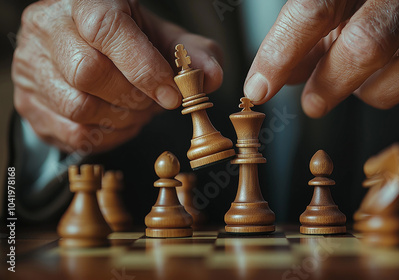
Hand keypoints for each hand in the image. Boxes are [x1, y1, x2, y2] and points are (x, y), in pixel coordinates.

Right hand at [12, 0, 222, 152]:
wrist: (83, 49)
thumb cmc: (129, 41)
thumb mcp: (165, 37)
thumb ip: (194, 53)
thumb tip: (212, 76)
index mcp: (84, 2)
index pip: (107, 31)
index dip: (144, 68)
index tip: (172, 95)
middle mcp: (48, 28)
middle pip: (89, 73)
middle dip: (134, 98)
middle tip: (155, 103)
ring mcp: (31, 66)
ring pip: (79, 107)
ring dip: (122, 119)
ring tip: (138, 111)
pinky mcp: (28, 101)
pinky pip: (71, 132)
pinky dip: (106, 136)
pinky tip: (120, 122)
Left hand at [245, 0, 398, 117]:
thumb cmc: (387, 5)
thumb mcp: (342, 10)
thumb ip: (307, 40)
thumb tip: (267, 81)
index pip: (317, 5)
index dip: (282, 51)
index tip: (259, 89)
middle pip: (369, 40)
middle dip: (333, 83)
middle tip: (313, 104)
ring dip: (380, 91)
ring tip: (367, 86)